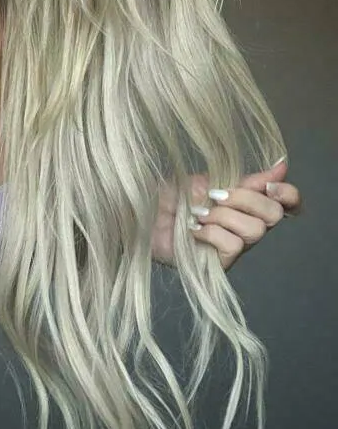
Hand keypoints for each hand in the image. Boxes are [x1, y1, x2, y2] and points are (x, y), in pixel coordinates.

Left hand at [152, 158, 302, 270]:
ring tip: (199, 213)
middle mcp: (247, 225)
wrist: (141, 216)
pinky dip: (212, 232)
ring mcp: (235, 246)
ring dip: (223, 216)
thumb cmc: (169, 200)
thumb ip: (240, 178)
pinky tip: (194, 230)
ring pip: (254, 230)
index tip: (268, 183)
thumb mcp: (204, 180)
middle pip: (274, 214)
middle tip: (216, 195)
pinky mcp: (220, 264)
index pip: (287, 202)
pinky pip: (233, 245)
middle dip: (246, 199)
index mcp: (246, 203)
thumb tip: (280, 164)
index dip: (287, 193)